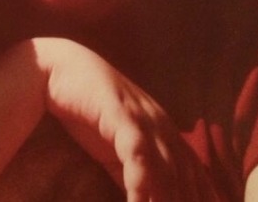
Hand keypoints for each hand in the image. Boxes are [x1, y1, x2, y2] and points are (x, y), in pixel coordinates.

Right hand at [33, 38, 218, 201]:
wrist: (61, 68)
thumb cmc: (88, 109)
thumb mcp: (114, 149)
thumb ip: (132, 173)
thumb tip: (143, 199)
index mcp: (166, 133)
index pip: (196, 179)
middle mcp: (162, 126)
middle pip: (186, 181)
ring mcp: (143, 118)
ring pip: (167, 172)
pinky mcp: (122, 114)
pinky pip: (138, 155)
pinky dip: (142, 185)